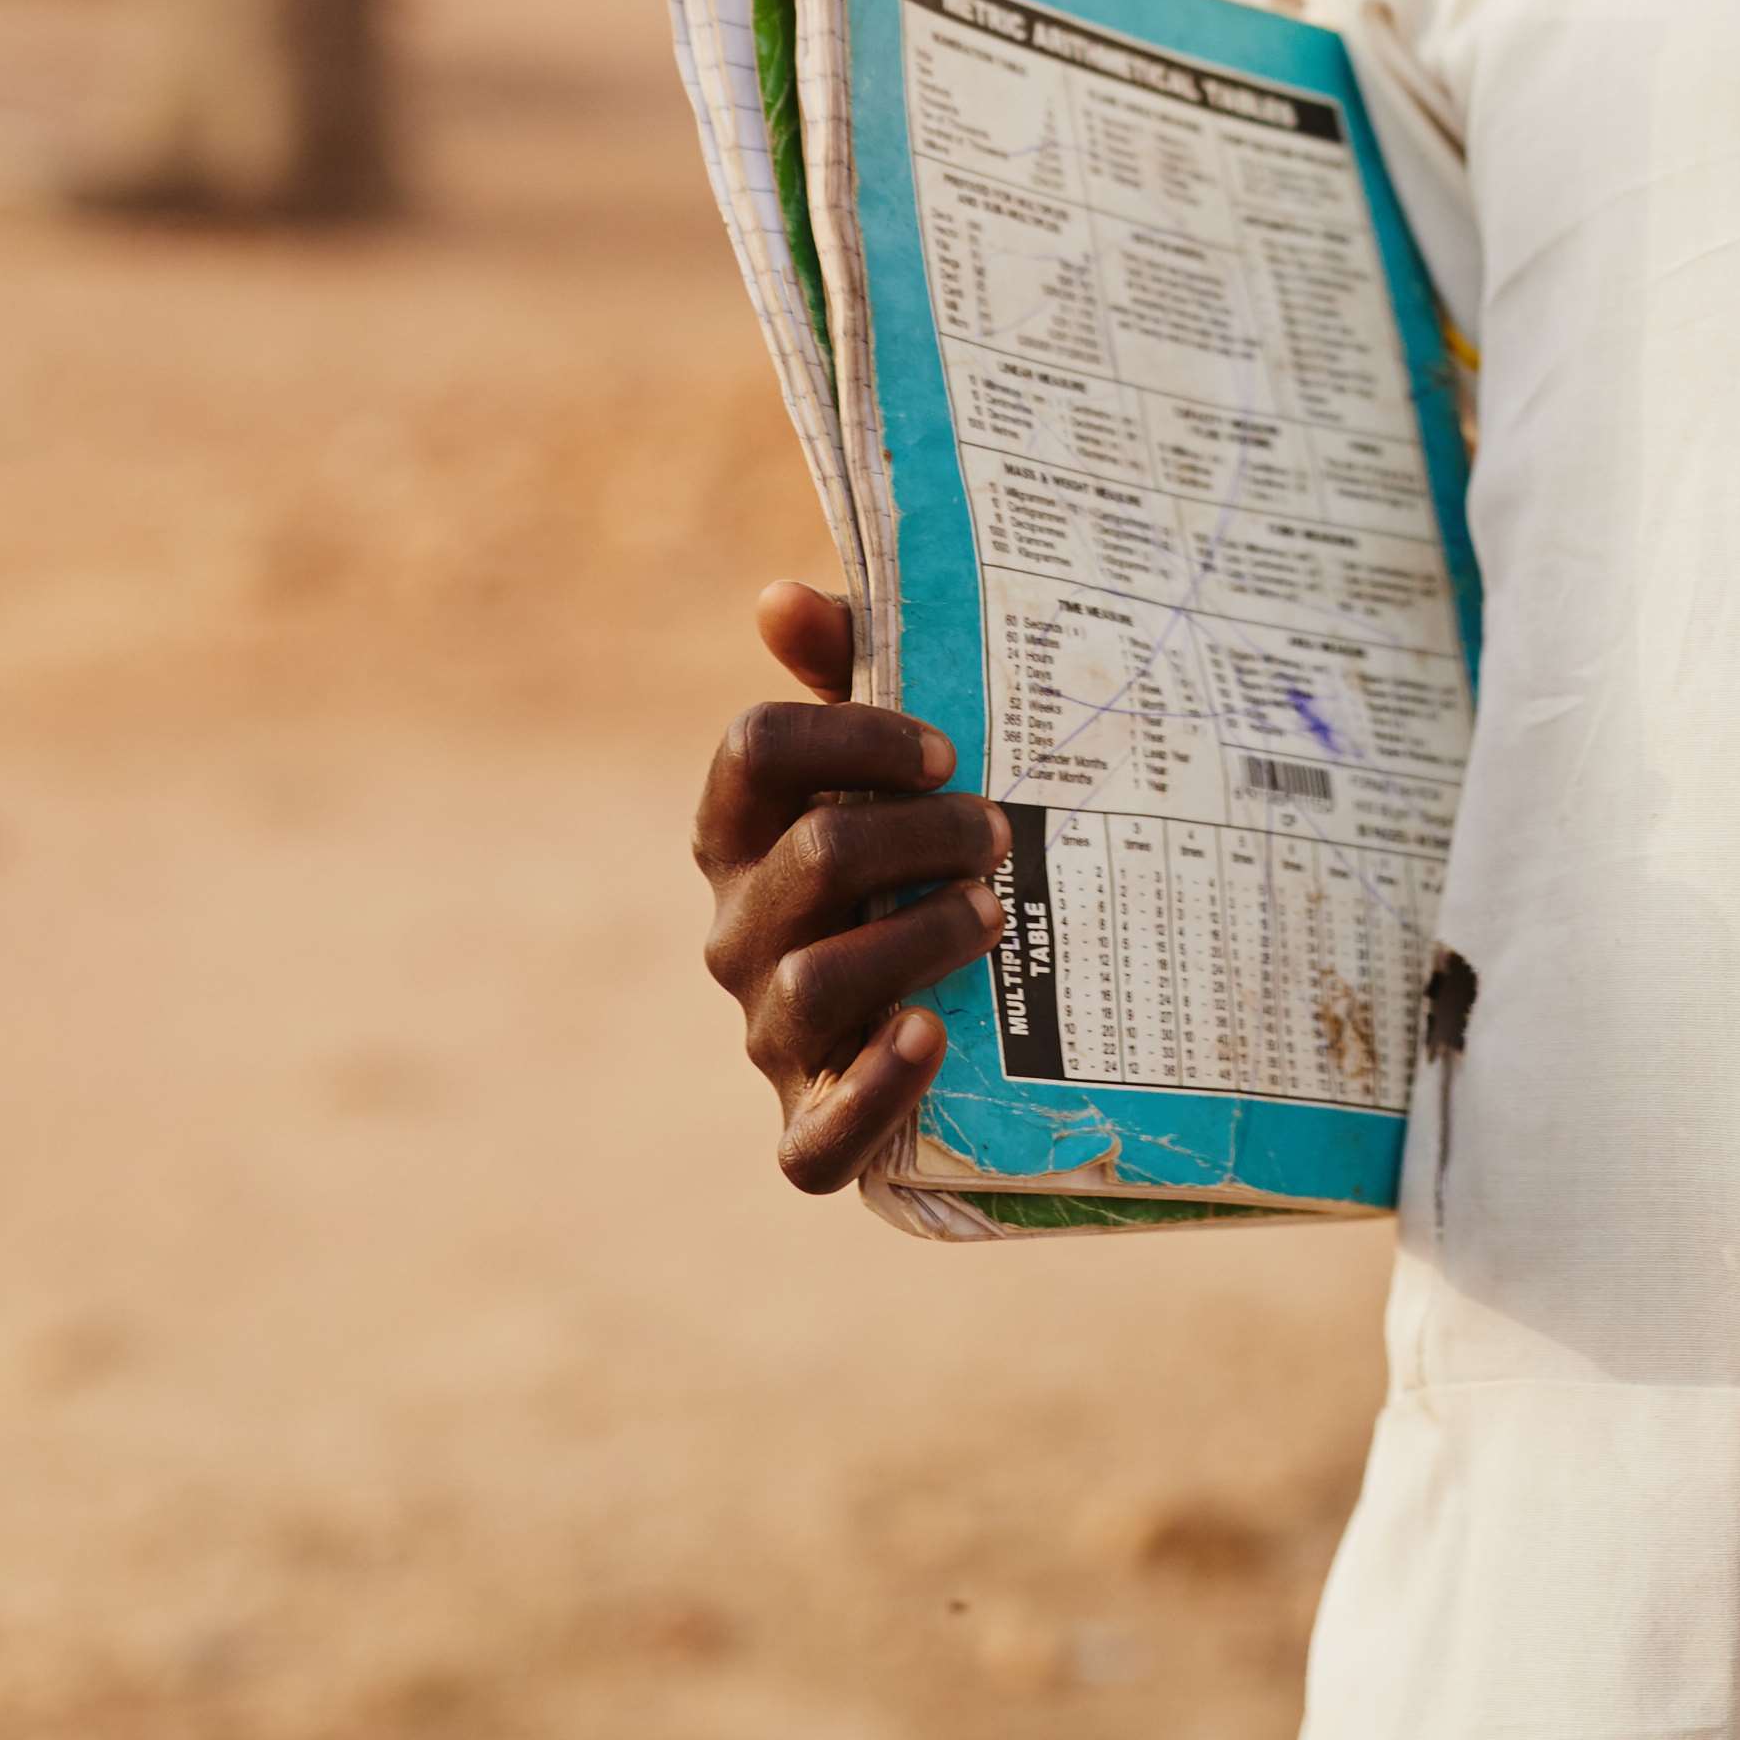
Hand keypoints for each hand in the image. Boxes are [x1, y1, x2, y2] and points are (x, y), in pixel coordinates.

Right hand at [690, 579, 1006, 1193]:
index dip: (855, 736)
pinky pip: (814, 1141)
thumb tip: (780, 598)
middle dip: (925, 834)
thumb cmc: (913, 857)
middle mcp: (737, 927)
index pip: (753, 750)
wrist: (959, 1015)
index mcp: (742, 828)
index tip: (949, 750)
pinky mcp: (811, 1127)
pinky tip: (932, 1037)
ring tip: (993, 914)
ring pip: (817, 983)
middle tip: (1002, 831)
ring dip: (920, 939)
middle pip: (814, 857)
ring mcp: (769, 1032)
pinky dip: (871, 1094)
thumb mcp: (891, 761)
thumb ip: (847, 671)